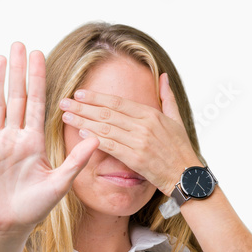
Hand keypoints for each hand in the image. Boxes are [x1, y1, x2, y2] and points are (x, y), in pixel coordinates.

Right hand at [0, 42, 99, 235]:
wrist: (11, 224)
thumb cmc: (36, 206)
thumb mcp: (61, 183)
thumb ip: (77, 160)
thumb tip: (97, 137)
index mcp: (34, 141)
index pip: (36, 103)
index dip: (37, 79)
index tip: (39, 55)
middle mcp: (15, 137)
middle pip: (16, 97)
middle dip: (17, 71)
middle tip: (19, 44)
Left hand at [57, 72, 201, 196]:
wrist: (187, 175)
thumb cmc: (181, 149)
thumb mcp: (177, 119)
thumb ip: (167, 97)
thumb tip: (163, 76)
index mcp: (151, 114)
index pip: (118, 102)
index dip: (97, 97)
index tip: (79, 93)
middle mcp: (144, 126)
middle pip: (107, 113)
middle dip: (83, 107)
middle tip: (64, 102)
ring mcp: (139, 142)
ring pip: (106, 128)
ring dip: (84, 121)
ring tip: (67, 116)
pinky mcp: (136, 159)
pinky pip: (112, 146)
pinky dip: (96, 139)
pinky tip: (82, 133)